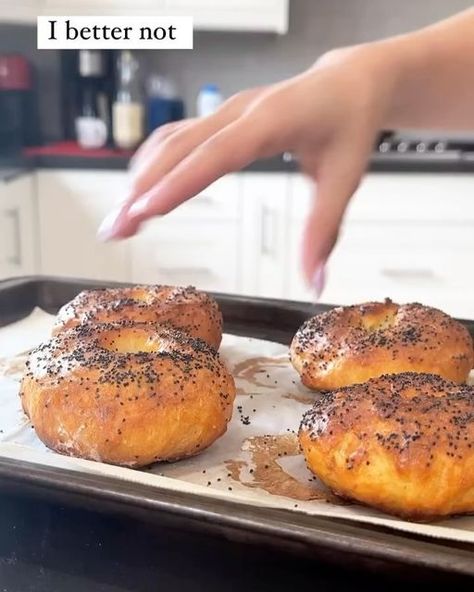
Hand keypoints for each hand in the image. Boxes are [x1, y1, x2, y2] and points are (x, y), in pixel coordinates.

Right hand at [98, 46, 388, 292]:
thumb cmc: (348, 123)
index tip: (144, 210)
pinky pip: (176, 136)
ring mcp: (225, 111)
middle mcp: (238, 112)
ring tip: (119, 218)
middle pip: (177, 147)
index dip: (177, 182)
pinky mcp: (220, 117)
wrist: (348, 82)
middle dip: (140, 188)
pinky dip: (152, 163)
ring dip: (139, 178)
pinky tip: (140, 188)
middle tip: (113, 229)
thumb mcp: (344, 177)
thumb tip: (315, 281)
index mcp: (270, 121)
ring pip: (169, 140)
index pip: (215, 154)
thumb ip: (325, 230)